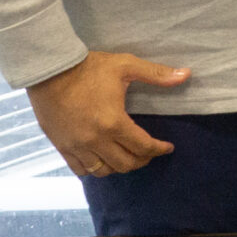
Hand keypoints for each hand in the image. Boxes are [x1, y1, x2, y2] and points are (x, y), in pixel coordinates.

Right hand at [26, 50, 187, 177]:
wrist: (50, 71)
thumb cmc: (89, 68)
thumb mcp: (126, 65)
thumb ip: (156, 74)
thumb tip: (186, 75)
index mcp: (113, 123)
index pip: (142, 147)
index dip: (159, 149)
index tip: (168, 147)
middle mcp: (95, 140)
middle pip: (125, 164)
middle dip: (142, 160)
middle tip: (149, 151)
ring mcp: (76, 146)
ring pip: (103, 171)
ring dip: (119, 166)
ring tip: (128, 155)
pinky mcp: (62, 147)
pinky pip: (81, 170)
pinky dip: (95, 169)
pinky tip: (103, 160)